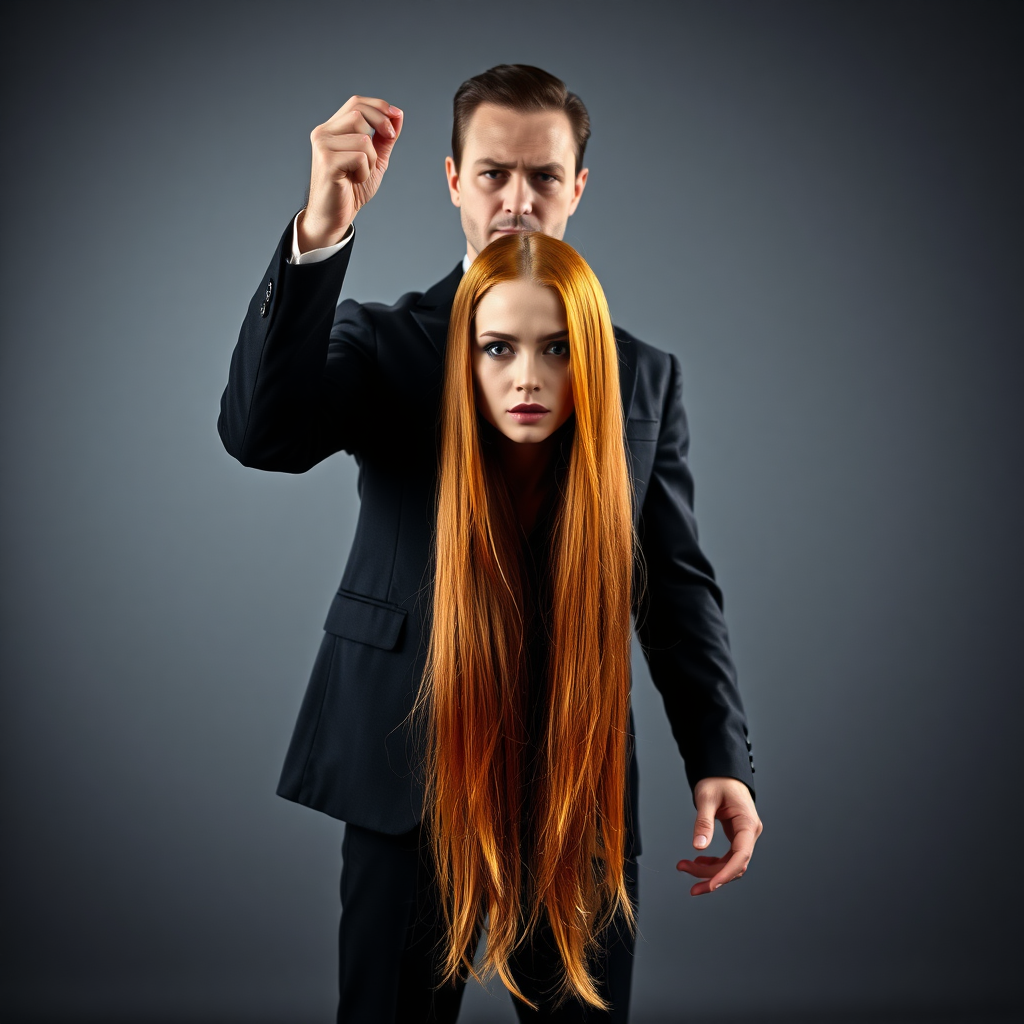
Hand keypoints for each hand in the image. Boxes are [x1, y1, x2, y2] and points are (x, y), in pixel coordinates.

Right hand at [297, 95, 403, 251]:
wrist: (334, 217)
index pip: (357, 103)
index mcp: (333, 129)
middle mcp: (324, 132)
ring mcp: (323, 145)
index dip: (379, 107)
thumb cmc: (351, 190)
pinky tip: (354, 181)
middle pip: (359, 113)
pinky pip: (360, 157)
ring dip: (372, 160)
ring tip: (360, 174)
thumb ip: (384, 139)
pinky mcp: (327, 161)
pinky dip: (365, 172)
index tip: (397, 117)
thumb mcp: (374, 161)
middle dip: (380, 130)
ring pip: (363, 138)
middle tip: (380, 155)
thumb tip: (398, 115)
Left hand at [677, 776, 761, 895]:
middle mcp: (749, 832)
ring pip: (730, 864)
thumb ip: (703, 822)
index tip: (711, 884)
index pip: (741, 855)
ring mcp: (744, 835)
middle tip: (688, 879)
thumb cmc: (717, 780)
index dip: (726, 873)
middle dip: (712, 875)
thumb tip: (699, 846)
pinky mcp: (737, 836)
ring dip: (709, 871)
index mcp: (747, 823)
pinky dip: (713, 862)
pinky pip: (727, 857)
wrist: (722, 771)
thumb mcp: (706, 798)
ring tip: (685, 867)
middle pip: (735, 864)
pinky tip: (697, 861)